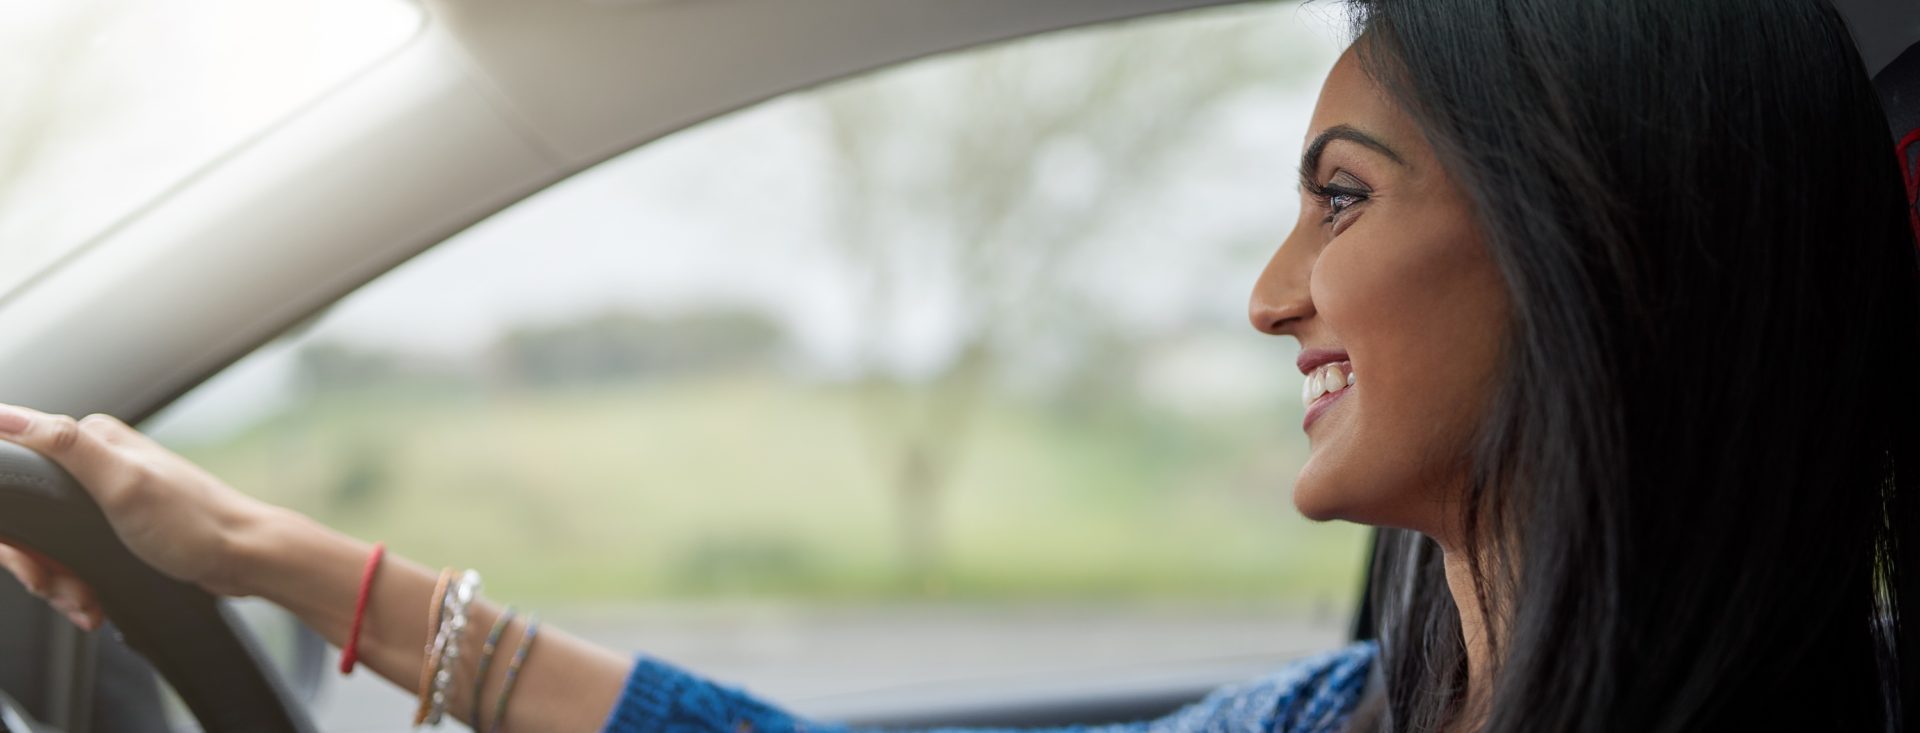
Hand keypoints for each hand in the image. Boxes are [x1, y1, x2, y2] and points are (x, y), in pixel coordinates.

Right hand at [0, 404, 281, 628]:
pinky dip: (77, 587)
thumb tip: (7, 416)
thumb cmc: (195, 523)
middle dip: (37, 563)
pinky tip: (90, 604)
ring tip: (83, 601)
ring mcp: (105, 499)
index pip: (16, 471)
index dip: (14, 525)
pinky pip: (74, 560)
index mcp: (91, 441)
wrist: (245, 560)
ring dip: (59, 582)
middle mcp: (96, 464)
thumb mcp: (124, 484)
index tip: (29, 554)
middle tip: (59, 585)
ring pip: (49, 546)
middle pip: (30, 519)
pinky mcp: (116, 529)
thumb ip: (66, 447)